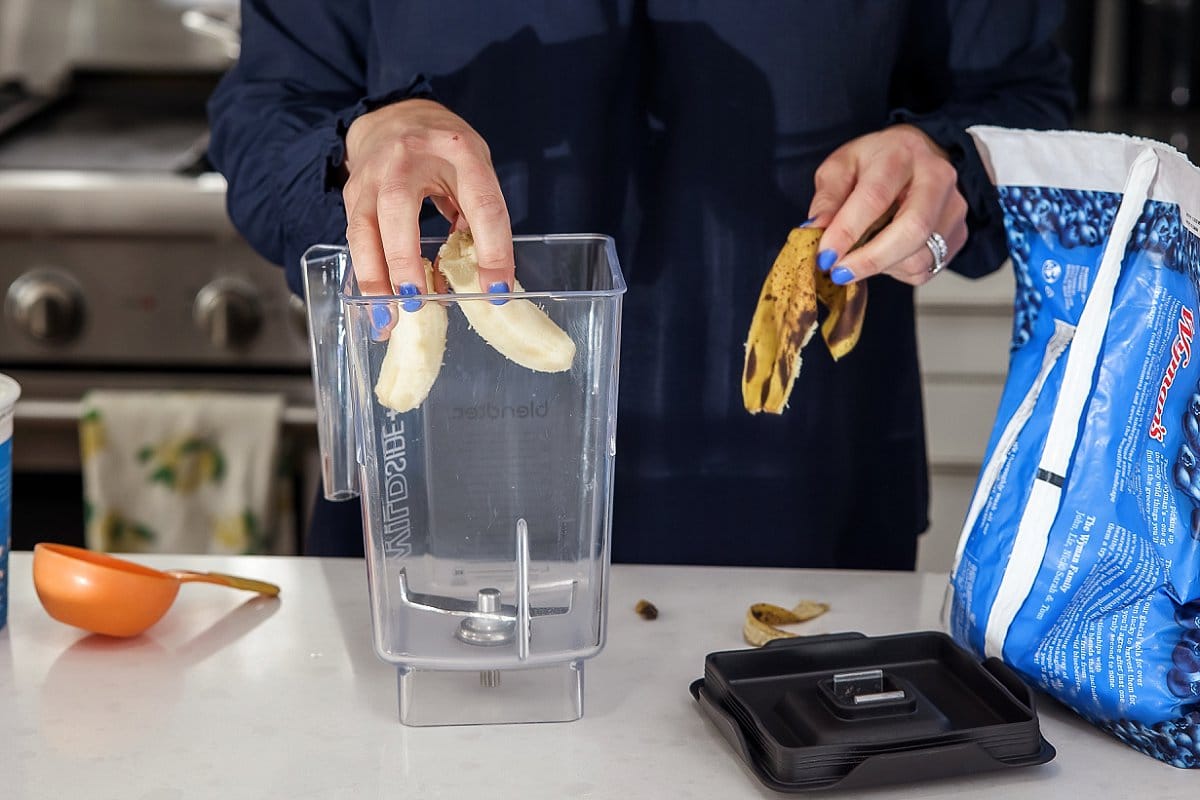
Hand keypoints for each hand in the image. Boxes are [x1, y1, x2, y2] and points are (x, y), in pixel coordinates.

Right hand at [342, 98, 514, 297]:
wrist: (396, 115)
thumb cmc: (445, 151)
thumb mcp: (475, 170)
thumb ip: (478, 216)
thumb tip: (479, 277)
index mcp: (458, 151)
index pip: (480, 203)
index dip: (492, 249)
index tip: (496, 289)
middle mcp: (408, 157)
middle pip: (399, 208)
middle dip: (404, 260)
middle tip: (416, 301)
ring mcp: (373, 174)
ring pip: (364, 229)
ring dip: (374, 279)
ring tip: (387, 319)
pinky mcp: (352, 193)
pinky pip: (356, 239)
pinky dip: (366, 275)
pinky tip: (377, 304)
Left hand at [806, 124, 967, 285]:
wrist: (922, 156)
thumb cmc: (877, 162)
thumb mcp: (842, 166)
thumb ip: (827, 197)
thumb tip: (814, 230)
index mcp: (902, 154)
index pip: (875, 198)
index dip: (847, 232)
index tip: (824, 256)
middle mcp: (937, 178)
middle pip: (911, 230)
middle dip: (870, 260)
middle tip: (839, 273)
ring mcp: (954, 207)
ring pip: (920, 256)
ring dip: (881, 267)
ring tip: (860, 256)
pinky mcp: (958, 233)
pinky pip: (925, 268)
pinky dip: (897, 270)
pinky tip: (885, 253)